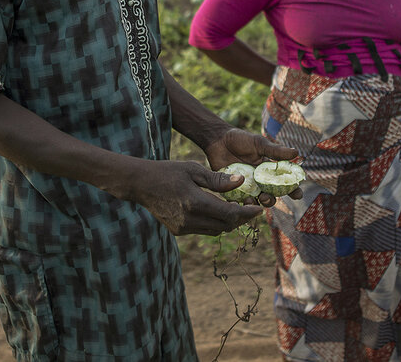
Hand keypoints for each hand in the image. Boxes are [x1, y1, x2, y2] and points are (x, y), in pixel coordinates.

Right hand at [129, 159, 263, 235]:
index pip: (229, 214)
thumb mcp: (193, 169)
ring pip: (215, 230)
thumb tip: (241, 182)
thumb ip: (217, 179)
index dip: (247, 213)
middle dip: (241, 219)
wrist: (140, 184)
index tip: (259, 209)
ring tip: (237, 209)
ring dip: (228, 222)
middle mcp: (190, 220)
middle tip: (251, 209)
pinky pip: (204, 230)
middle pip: (225, 226)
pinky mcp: (178, 231)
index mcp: (195, 203)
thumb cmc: (167, 171)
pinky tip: (217, 211)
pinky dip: (214, 223)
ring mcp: (183, 228)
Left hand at [203, 128, 302, 206]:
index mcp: (268, 171)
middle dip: (271, 200)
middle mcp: (259, 181)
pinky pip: (239, 201)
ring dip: (257, 203)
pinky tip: (242, 201)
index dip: (293, 190)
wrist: (218, 140)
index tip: (297, 194)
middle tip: (267, 197)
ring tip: (255, 199)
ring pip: (256, 201)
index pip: (284, 183)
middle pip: (271, 196)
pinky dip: (242, 203)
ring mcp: (247, 186)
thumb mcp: (259, 144)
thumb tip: (296, 152)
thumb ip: (275, 151)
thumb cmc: (241, 140)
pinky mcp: (233, 189)